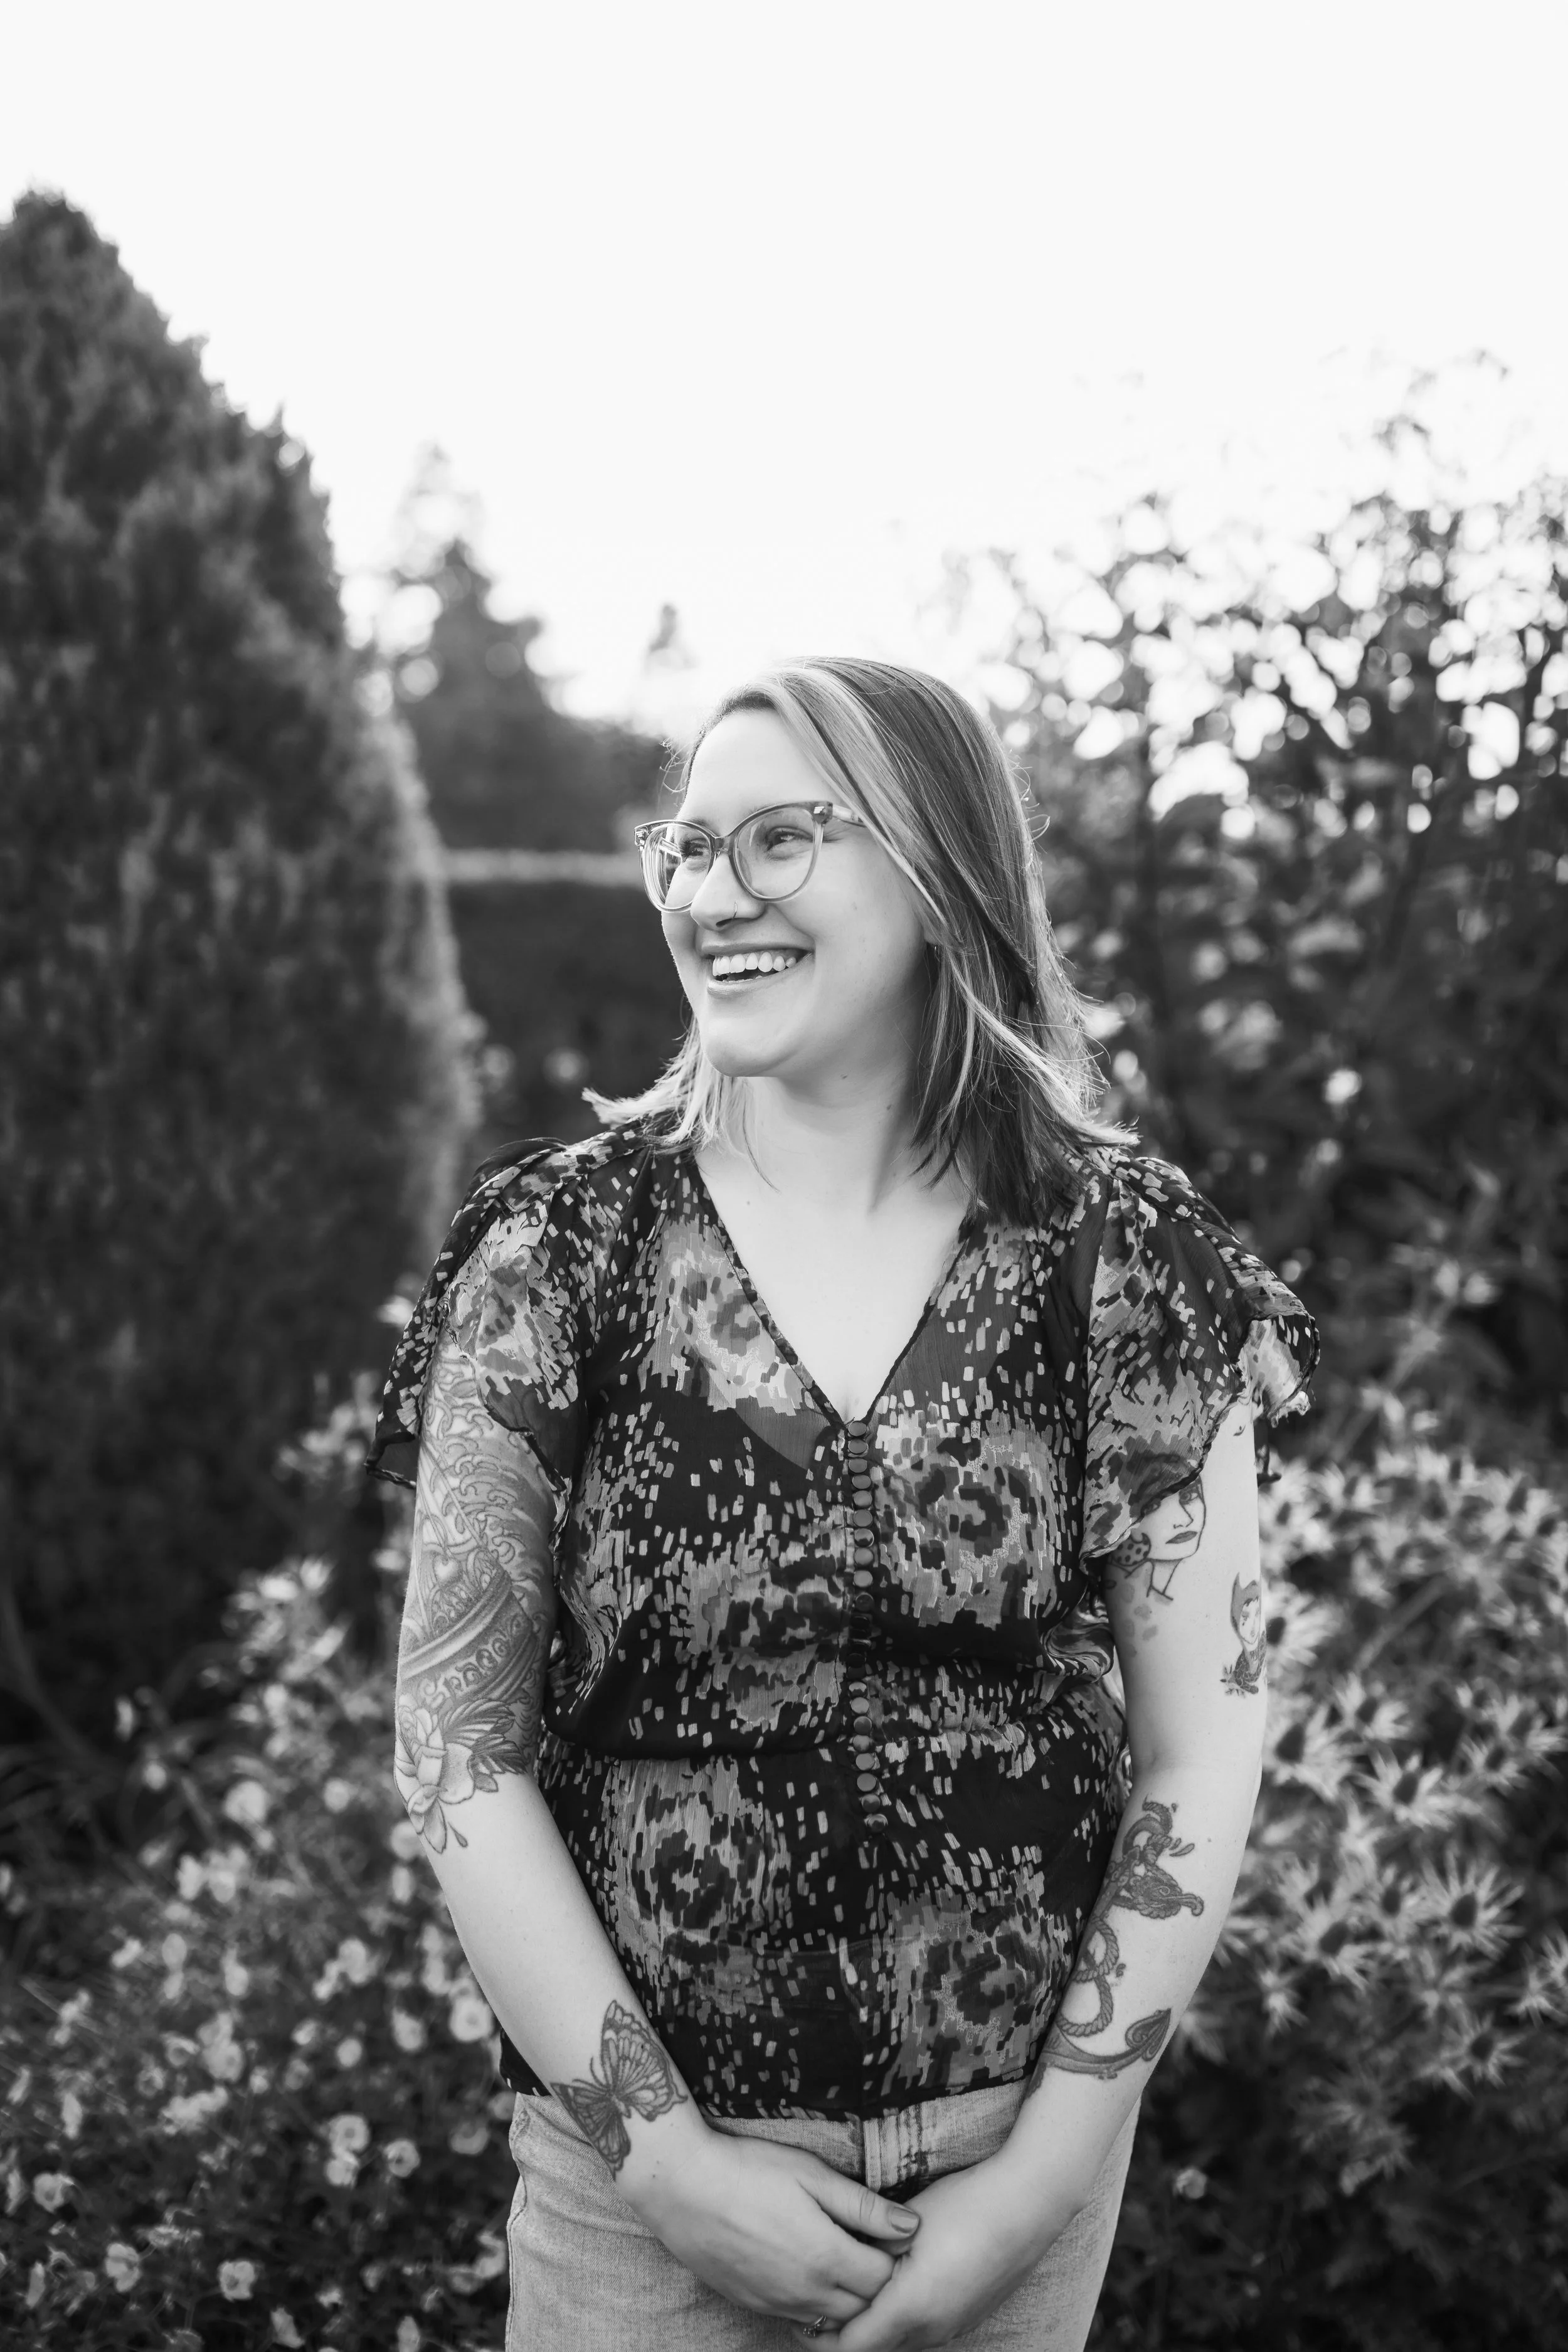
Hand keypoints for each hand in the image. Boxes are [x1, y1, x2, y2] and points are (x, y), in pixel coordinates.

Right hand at [628, 2121, 922, 2329]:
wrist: (683, 2188)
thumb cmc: (749, 2170)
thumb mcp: (811, 2175)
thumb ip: (863, 2206)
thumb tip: (912, 2225)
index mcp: (826, 2257)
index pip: (884, 2278)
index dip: (894, 2256)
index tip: (889, 2232)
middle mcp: (806, 2292)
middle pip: (863, 2306)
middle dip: (875, 2282)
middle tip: (870, 2245)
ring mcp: (778, 2304)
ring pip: (832, 2319)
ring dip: (846, 2296)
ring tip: (841, 2256)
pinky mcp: (755, 2305)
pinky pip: (800, 2319)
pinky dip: (815, 2303)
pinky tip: (808, 2269)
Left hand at [819, 2154, 1078, 2350]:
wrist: (1026, 2204)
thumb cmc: (963, 2205)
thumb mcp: (905, 2225)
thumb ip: (869, 2252)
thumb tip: (840, 2266)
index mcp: (910, 2308)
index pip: (850, 2345)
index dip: (820, 2337)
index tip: (798, 2318)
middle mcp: (932, 2330)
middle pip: (873, 2349)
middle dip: (842, 2333)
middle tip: (814, 2310)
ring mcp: (953, 2328)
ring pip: (899, 2342)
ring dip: (873, 2328)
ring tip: (850, 2298)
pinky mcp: (967, 2318)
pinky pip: (922, 2333)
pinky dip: (899, 2322)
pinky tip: (892, 2291)